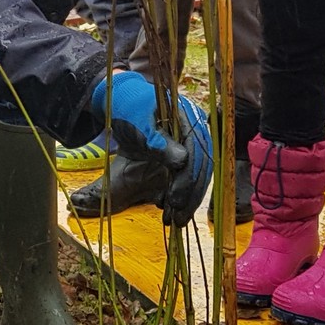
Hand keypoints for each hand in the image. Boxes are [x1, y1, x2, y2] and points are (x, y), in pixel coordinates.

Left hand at [92, 72, 213, 224]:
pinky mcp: (183, 154)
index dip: (189, 177)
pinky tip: (174, 211)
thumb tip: (182, 161)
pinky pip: (188, 176)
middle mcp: (196, 129)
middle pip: (202, 165)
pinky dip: (183, 194)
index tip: (176, 198)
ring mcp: (191, 142)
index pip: (198, 150)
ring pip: (198, 174)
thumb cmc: (130, 109)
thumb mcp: (139, 122)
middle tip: (178, 217)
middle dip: (191, 193)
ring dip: (189, 199)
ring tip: (176, 220)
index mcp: (190, 116)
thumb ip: (157, 140)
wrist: (122, 103)